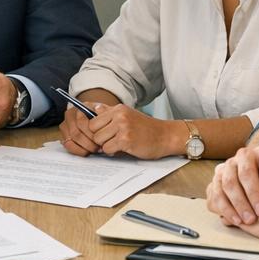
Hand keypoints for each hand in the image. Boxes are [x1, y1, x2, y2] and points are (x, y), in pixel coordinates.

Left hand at [61, 102, 179, 158]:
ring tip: (118, 144)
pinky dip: (112, 152)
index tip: (103, 135)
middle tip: (110, 141)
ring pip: (98, 140)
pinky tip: (123, 149)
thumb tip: (93, 108)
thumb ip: (110, 112)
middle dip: (99, 138)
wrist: (166, 136)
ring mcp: (123, 127)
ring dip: (106, 146)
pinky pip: (107, 148)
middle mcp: (119, 115)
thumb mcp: (128, 114)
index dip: (95, 130)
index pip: (92, 119)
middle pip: (92, 130)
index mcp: (118, 108)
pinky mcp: (126, 140)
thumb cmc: (146, 128)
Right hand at [208, 142, 258, 225]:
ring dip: (237, 203)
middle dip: (253, 194)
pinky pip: (216, 192)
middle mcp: (243, 155)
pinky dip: (225, 207)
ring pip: (228, 182)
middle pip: (245, 172)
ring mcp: (227, 165)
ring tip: (249, 220)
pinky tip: (235, 220)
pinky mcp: (216, 178)